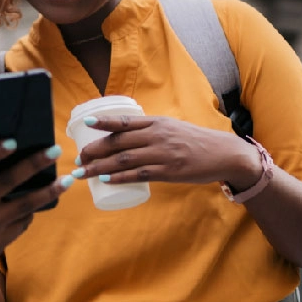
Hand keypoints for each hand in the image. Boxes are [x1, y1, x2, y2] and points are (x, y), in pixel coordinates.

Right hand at [0, 141, 70, 274]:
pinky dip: (33, 209)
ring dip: (48, 191)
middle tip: (55, 151)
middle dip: (34, 164)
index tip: (13, 142)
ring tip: (66, 180)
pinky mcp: (0, 240)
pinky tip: (41, 200)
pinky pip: (24, 220)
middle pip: (7, 182)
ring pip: (25, 204)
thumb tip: (10, 149)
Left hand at [76, 115, 259, 186]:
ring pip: (123, 160)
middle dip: (94, 150)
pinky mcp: (168, 171)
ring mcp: (162, 154)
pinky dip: (118, 177)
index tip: (86, 124)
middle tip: (78, 157)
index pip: (124, 121)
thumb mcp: (172, 127)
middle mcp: (156, 135)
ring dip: (99, 166)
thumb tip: (126, 135)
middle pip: (118, 142)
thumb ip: (150, 130)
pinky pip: (138, 175)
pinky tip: (104, 179)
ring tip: (82, 172)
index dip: (104, 122)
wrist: (223, 154)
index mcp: (156, 122)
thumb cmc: (194, 141)